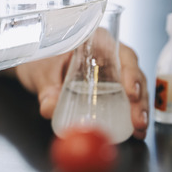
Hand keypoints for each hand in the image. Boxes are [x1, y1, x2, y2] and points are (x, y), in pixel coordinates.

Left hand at [12, 43, 149, 139]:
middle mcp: (108, 54)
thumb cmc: (38, 60)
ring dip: (139, 108)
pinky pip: (125, 99)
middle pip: (132, 72)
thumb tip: (50, 108)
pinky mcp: (109, 89)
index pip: (120, 51)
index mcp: (95, 40)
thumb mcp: (40, 73)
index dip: (130, 71)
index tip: (130, 91)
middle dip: (139, 97)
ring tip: (139, 129)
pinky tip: (135, 131)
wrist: (32, 68)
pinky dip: (131, 114)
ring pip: (134, 87)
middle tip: (137, 120)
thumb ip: (46, 90)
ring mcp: (111, 72)